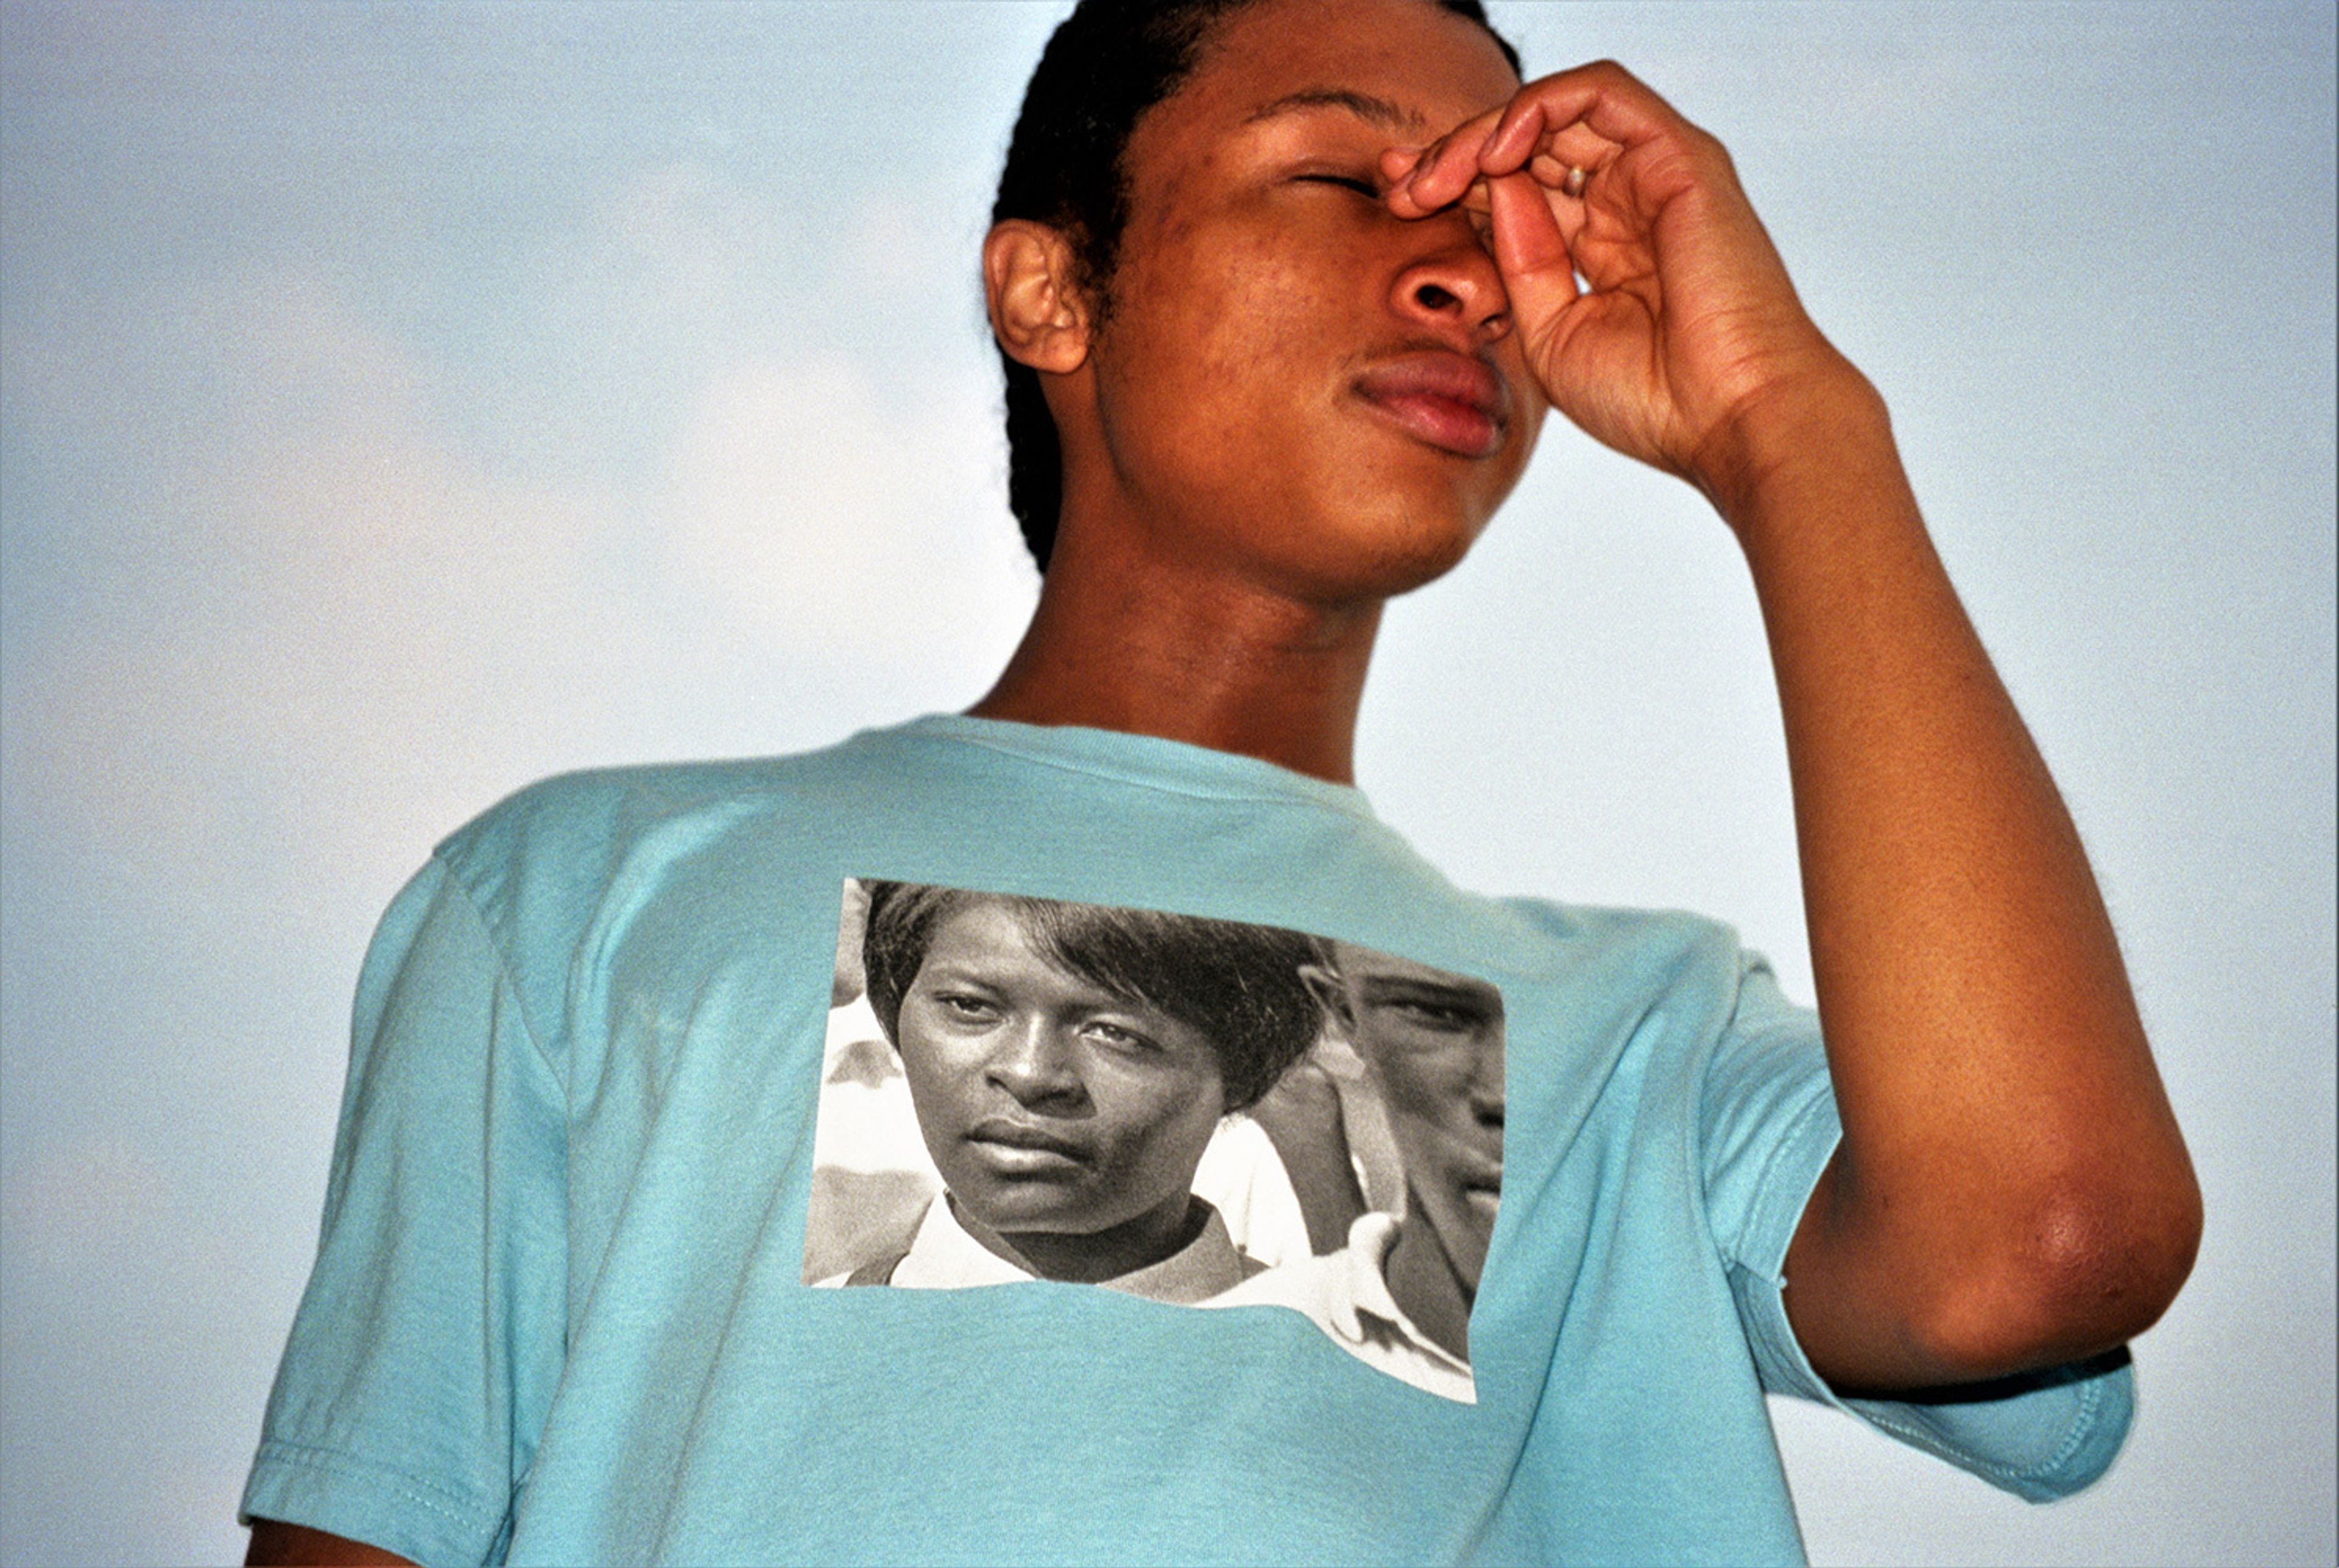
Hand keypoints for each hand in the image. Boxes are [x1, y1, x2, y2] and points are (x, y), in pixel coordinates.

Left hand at [1384, 62, 1861, 507]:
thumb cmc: (1651, 400)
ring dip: (1485, 130)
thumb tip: (1491, 187)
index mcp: (1600, 248)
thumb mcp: (1551, 334)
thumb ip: (1519, 261)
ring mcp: (1655, 175)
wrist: (1728, 420)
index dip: (1452, 185)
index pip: (1515, 189)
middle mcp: (1628, 203)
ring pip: (1556, 110)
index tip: (1395, 202)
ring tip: (1437, 174)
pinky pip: (1602, 92)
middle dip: (1453, 154)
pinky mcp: (1680, 156)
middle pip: (1527, 145)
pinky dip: (1540, 105)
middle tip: (1400, 186)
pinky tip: (1495, 153)